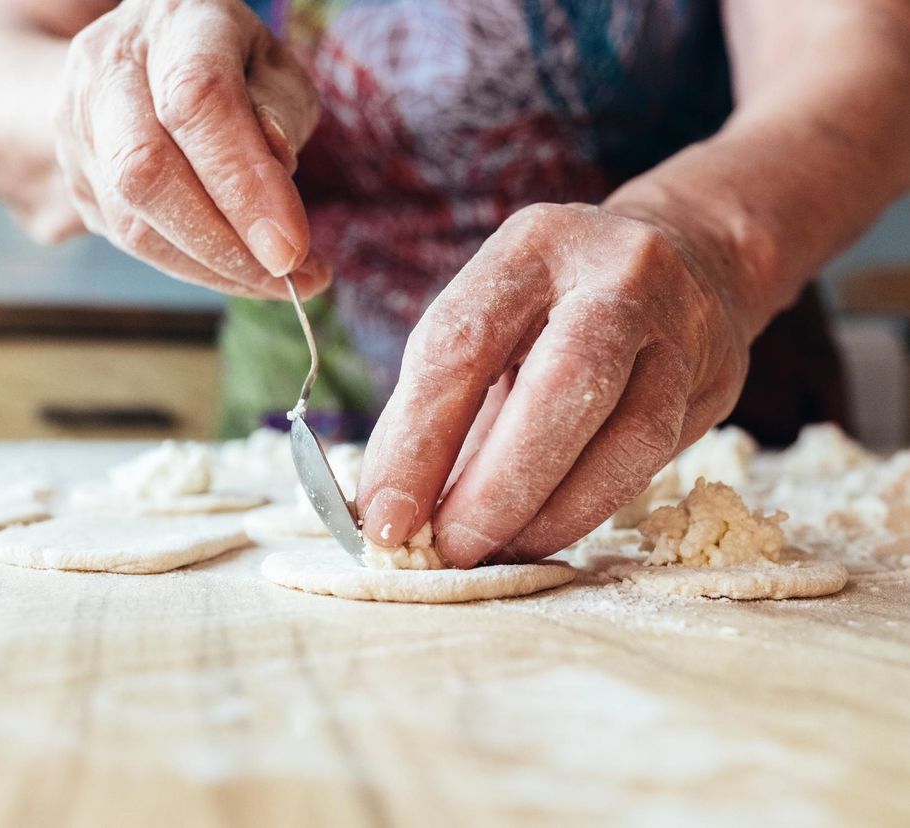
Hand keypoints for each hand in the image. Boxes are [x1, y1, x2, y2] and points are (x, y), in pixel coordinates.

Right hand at [55, 0, 328, 297]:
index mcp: (175, 22)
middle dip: (225, 244)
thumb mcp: (275, 70)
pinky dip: (196, 270)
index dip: (244, 183)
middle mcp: (110, 65)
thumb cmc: (231, 66)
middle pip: (145, 169)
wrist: (146, 62)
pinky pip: (133, 241)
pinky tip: (242, 274)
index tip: (292, 247)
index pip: (197, 101)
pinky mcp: (77, 177)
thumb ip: (280, 111)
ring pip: (134, 220)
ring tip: (281, 284)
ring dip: (216, 269)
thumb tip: (275, 171)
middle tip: (292, 278)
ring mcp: (80, 123)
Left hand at [357, 203, 752, 566]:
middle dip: (497, 486)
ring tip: (495, 553)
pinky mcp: (714, 376)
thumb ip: (439, 405)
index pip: (463, 342)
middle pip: (563, 384)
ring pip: (628, 435)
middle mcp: (617, 273)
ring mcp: (680, 323)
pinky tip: (542, 534)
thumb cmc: (558, 302)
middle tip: (448, 548)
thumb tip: (389, 506)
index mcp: (533, 246)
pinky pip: (652, 459)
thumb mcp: (492, 319)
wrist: (689, 256)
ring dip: (549, 513)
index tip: (383, 517)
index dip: (417, 441)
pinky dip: (588, 509)